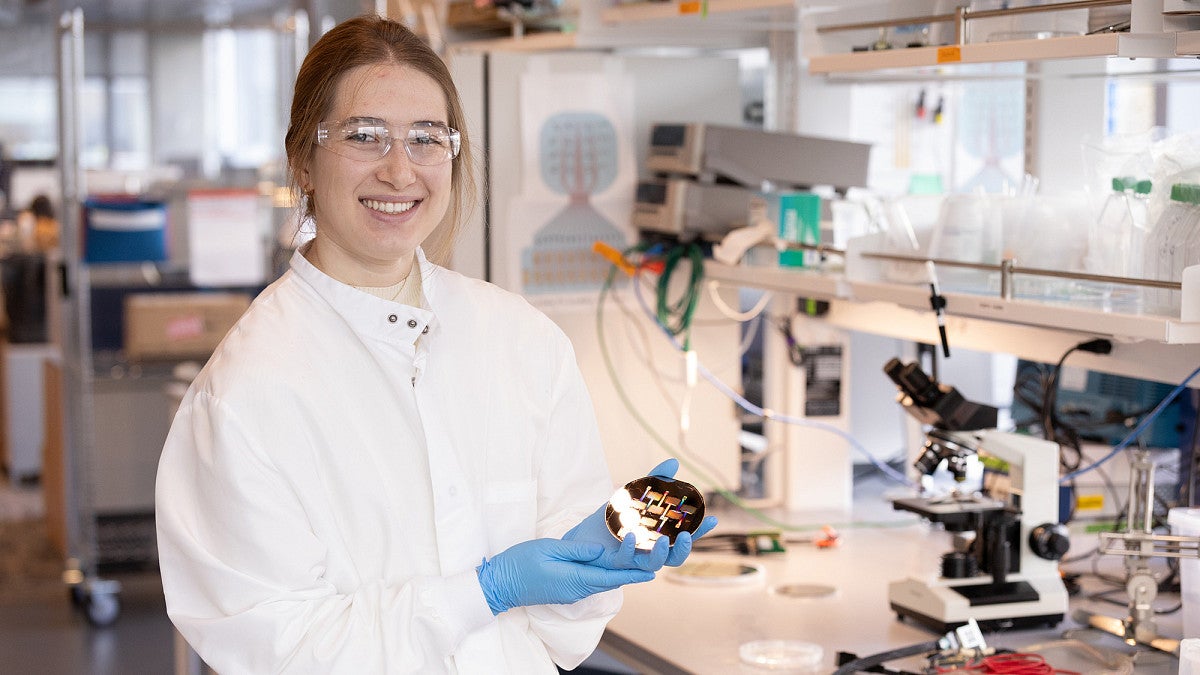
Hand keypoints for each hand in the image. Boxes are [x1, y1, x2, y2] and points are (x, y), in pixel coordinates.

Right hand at [476, 539, 653, 614]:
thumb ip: (577, 550)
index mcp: (574, 580)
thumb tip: (601, 551)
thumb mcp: (549, 549)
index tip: (651, 573)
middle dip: (629, 573)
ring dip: (616, 573)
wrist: (499, 584)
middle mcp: (576, 590)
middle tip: (650, 562)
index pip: (610, 578)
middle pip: (609, 581)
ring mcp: (570, 593)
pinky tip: (607, 565)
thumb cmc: (520, 563)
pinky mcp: (565, 591)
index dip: (631, 574)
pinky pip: (589, 583)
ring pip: (600, 582)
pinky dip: (602, 574)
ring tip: (633, 561)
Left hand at [563, 458, 717, 569]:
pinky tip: (632, 537)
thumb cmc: (613, 517)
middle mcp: (650, 552)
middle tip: (687, 536)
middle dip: (684, 549)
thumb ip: (654, 481)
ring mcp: (634, 559)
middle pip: (675, 557)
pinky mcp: (615, 563)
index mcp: (659, 538)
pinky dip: (631, 550)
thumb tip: (674, 462)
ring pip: (654, 564)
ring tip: (661, 540)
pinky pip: (626, 560)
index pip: (684, 536)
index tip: (713, 519)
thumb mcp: (634, 494)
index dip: (700, 530)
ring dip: (660, 554)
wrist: (583, 533)